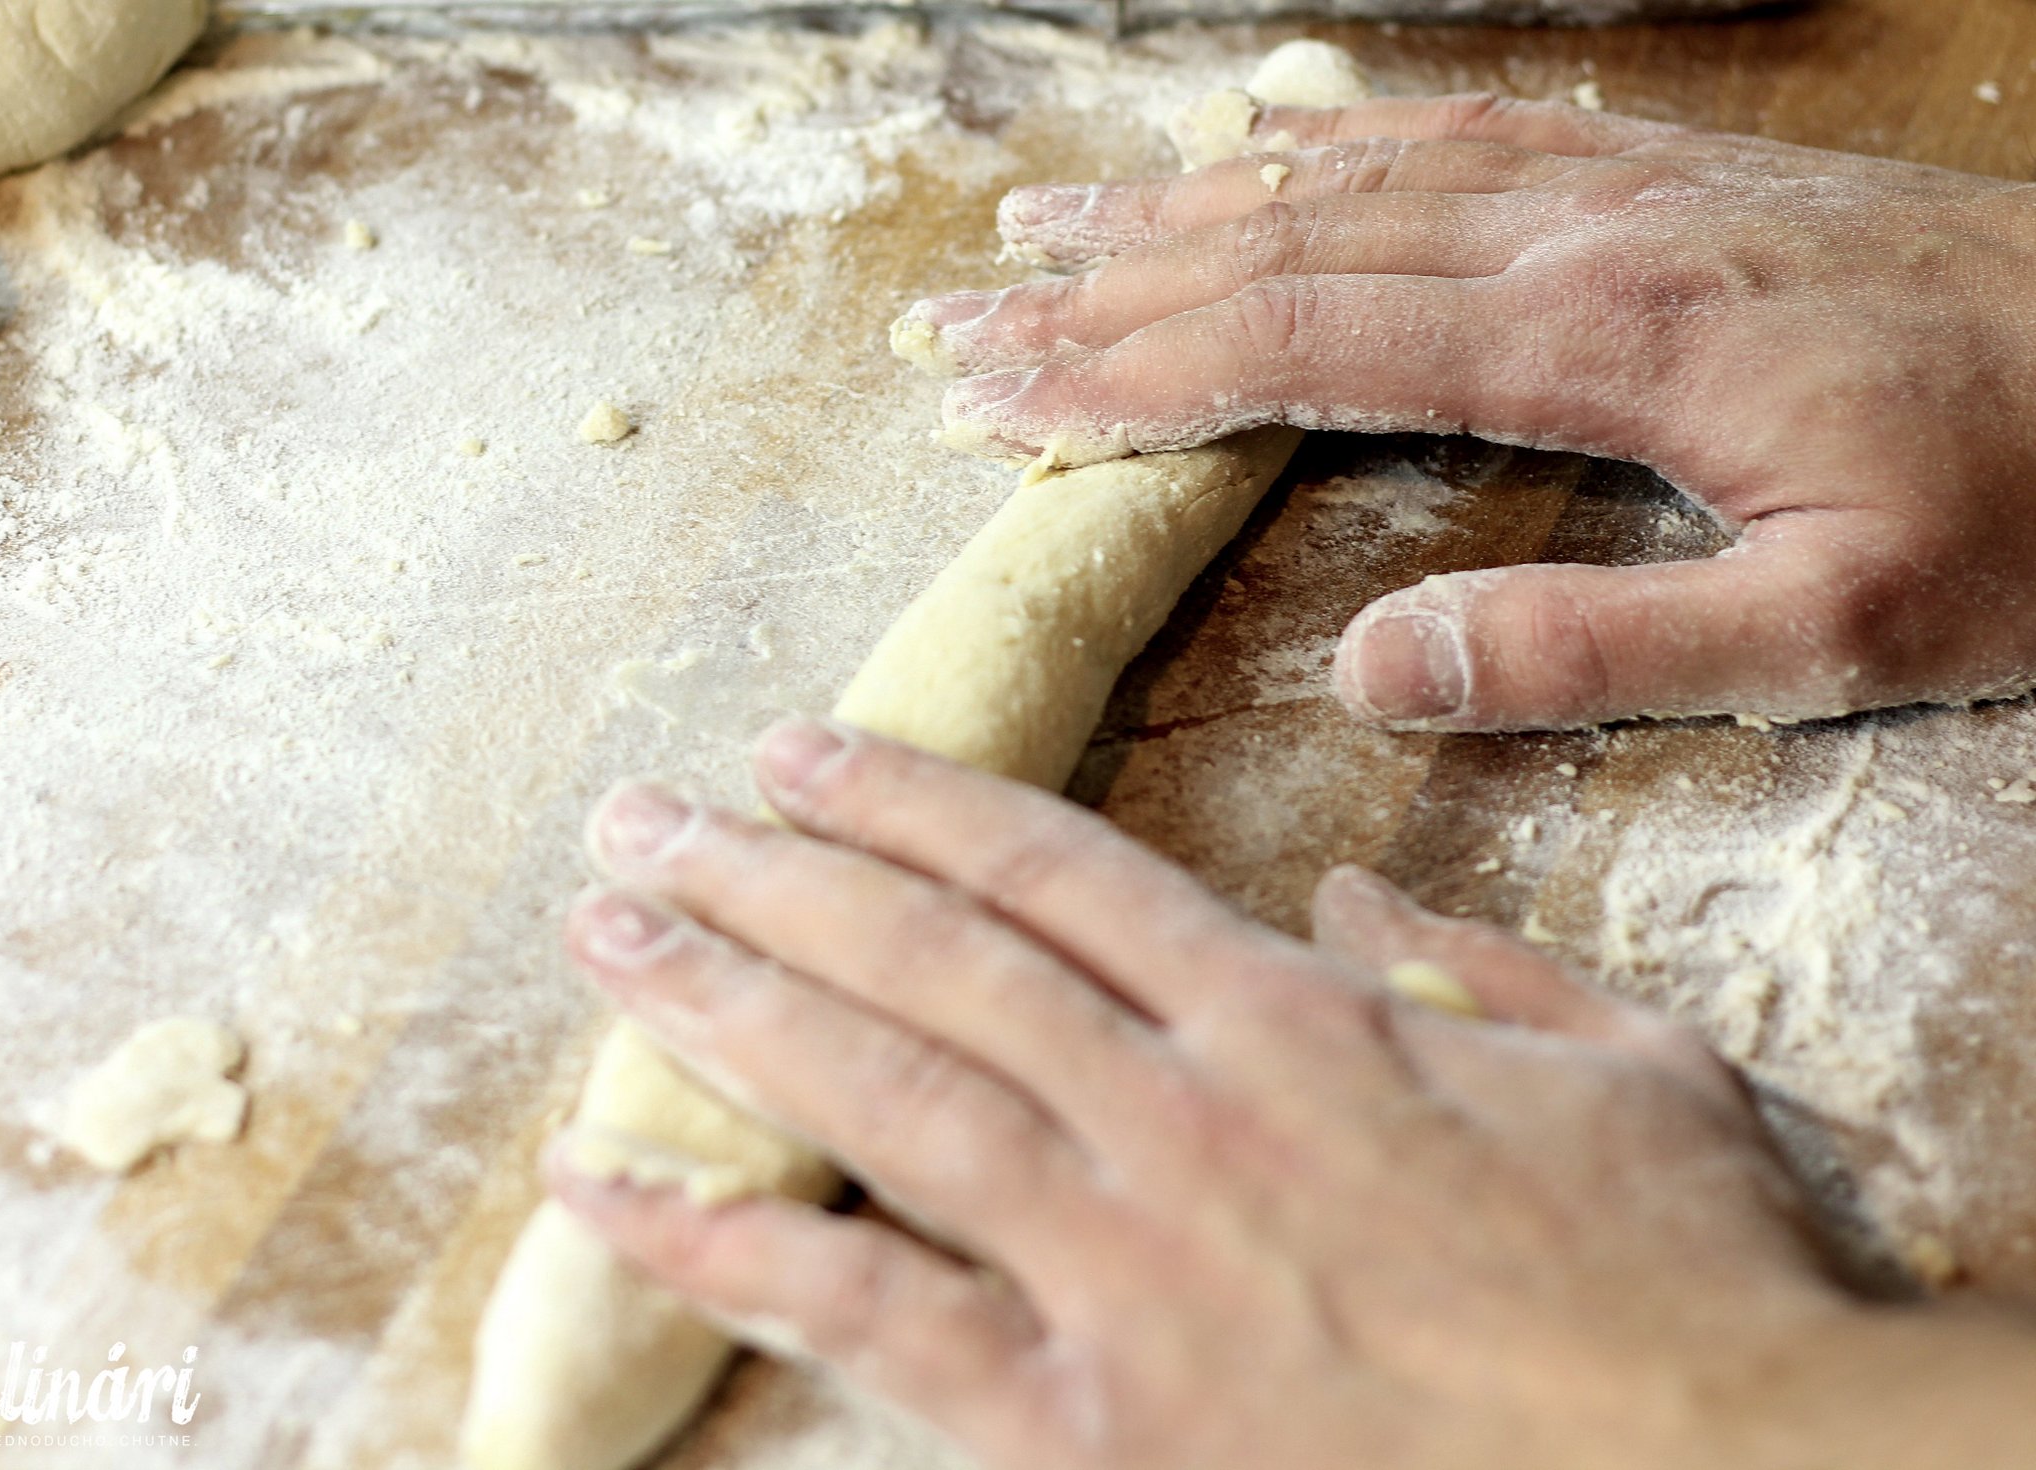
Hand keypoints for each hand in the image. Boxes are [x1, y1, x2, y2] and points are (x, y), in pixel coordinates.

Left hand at [546, 719, 2035, 1469]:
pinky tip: (599, 1195)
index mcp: (1291, 1018)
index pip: (1050, 868)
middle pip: (927, 956)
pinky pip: (861, 1314)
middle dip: (768, 872)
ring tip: (606, 930)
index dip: (906, 799)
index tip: (799, 753)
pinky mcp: (1084, 1419)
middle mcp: (1175, 1112)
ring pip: (877, 1090)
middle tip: (642, 817)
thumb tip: (1347, 895)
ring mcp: (1118, 1262)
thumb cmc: (1688, 1285)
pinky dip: (717, 1248)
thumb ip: (1474, 960)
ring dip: (721, 999)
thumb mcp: (1628, 1065)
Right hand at [903, 96, 2035, 730]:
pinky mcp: (1667, 175)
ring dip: (1179, 202)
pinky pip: (1456, 128)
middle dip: (1104, 286)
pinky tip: (1259, 134)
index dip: (1134, 369)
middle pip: (1288, 241)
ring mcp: (1624, 184)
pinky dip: (1327, 132)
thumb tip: (1374, 669)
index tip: (1002, 392)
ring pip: (1350, 171)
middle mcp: (1585, 230)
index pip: (1306, 342)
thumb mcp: (1845, 632)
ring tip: (1044, 222)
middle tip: (954, 316)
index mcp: (1604, 340)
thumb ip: (1600, 648)